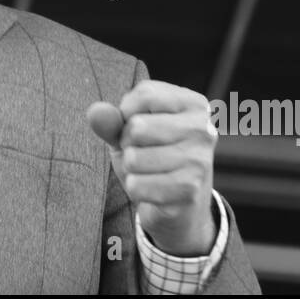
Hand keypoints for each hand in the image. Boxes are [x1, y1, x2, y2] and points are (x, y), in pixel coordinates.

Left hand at [87, 79, 216, 255]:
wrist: (178, 204)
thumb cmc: (152, 154)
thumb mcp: (129, 131)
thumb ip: (111, 119)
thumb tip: (96, 112)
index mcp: (194, 104)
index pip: (145, 94)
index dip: (127, 112)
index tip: (139, 127)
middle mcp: (203, 129)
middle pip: (137, 127)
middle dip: (128, 142)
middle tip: (144, 152)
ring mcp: (199, 159)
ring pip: (134, 159)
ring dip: (130, 168)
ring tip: (148, 170)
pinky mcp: (189, 190)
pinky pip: (137, 186)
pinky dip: (135, 189)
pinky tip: (152, 189)